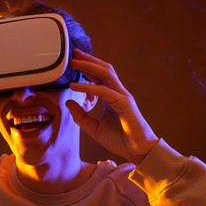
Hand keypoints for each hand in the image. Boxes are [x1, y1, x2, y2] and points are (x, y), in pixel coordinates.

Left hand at [66, 49, 158, 164]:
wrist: (137, 151)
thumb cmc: (120, 140)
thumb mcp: (94, 128)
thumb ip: (81, 116)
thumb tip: (68, 102)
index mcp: (111, 97)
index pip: (99, 77)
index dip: (87, 67)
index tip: (74, 61)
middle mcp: (117, 93)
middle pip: (103, 70)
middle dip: (88, 60)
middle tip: (74, 53)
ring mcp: (122, 96)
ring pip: (106, 74)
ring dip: (89, 66)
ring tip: (75, 62)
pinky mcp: (124, 104)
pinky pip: (104, 91)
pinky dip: (89, 87)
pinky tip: (76, 85)